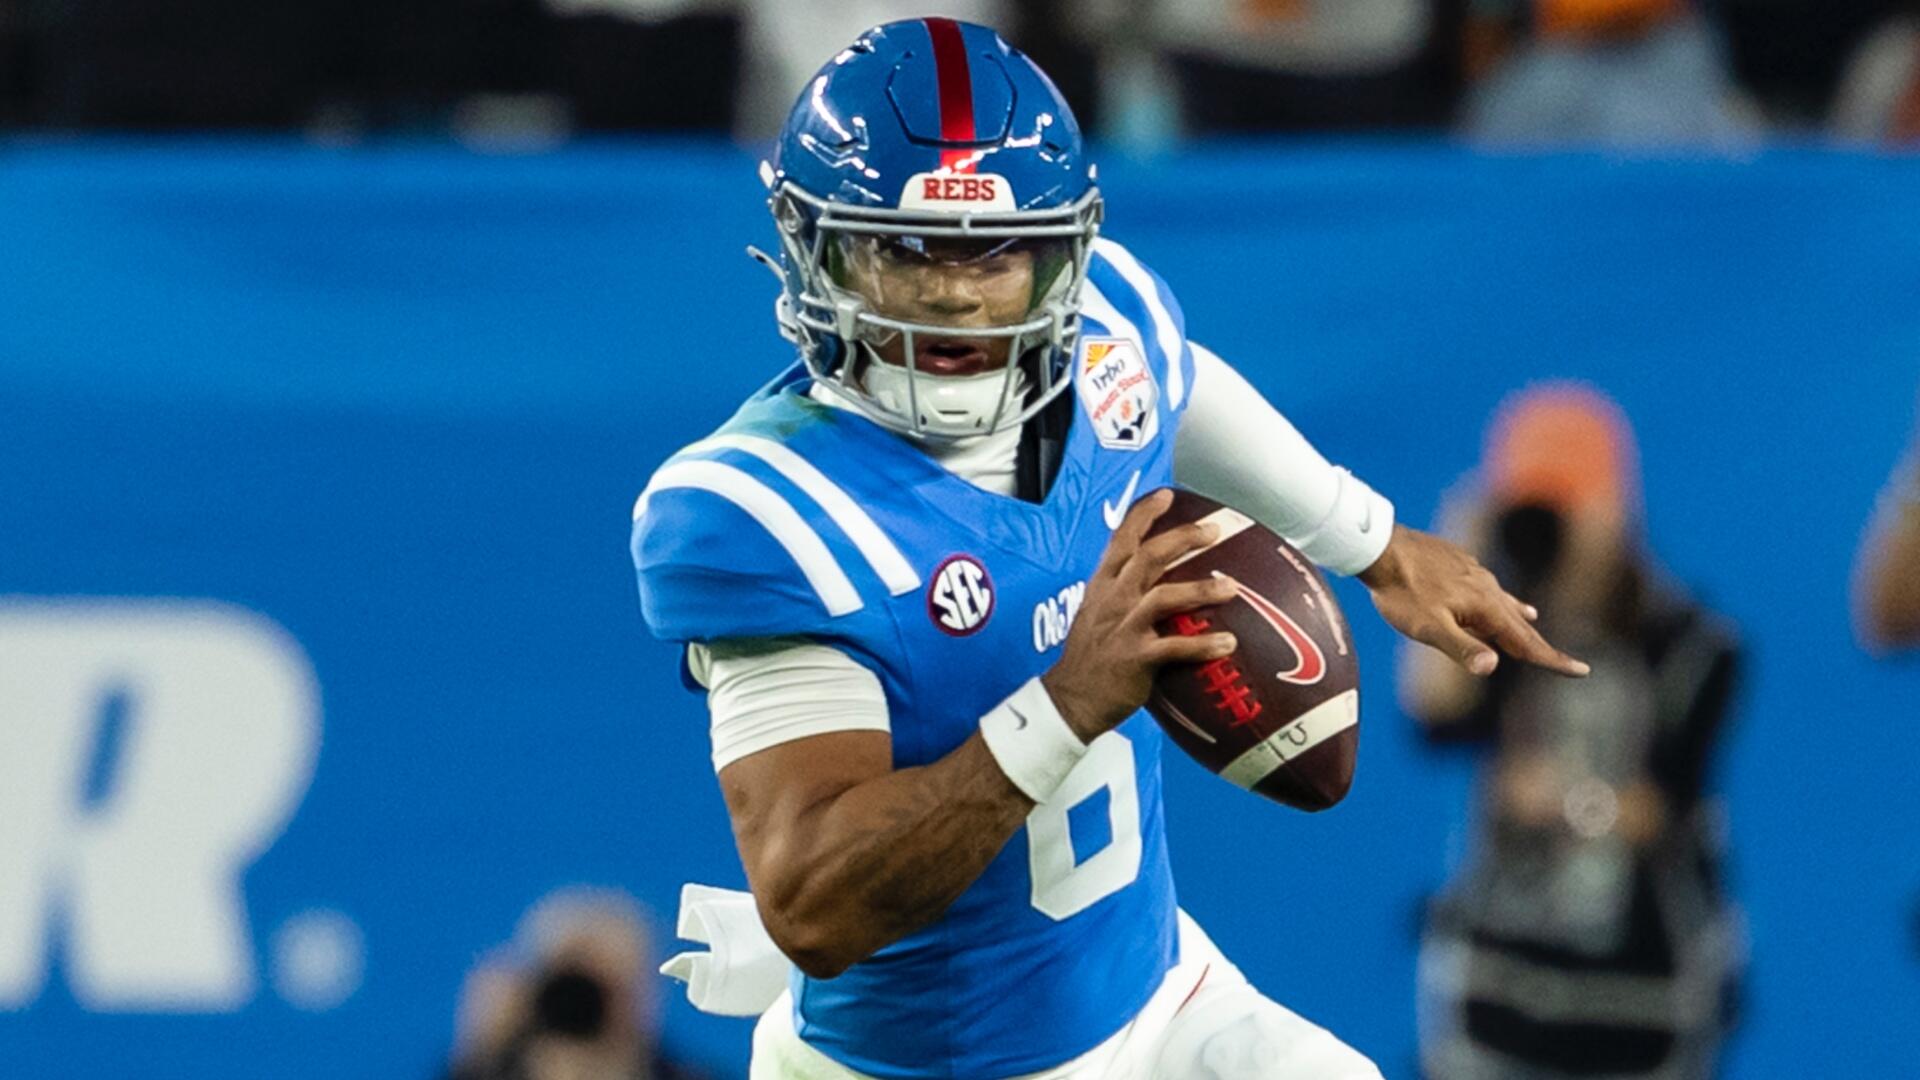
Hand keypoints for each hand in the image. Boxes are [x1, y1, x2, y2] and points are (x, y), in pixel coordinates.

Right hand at [1042, 489, 1238, 741]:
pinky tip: (1228, 642)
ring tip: (1230, 587)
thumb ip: (1122, 594)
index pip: (1120, 540)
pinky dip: (1203, 644)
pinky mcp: (1135, 658)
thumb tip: (1156, 580)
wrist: (1070, 700)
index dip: (1143, 515)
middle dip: (1183, 539)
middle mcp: (1112, 601)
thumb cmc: (1090, 659)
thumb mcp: (1096, 614)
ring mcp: (1123, 628)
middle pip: (1148, 557)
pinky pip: (1175, 648)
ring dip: (1200, 589)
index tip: (1166, 495)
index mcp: (1102, 587)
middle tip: (1212, 531)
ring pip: (1164, 597)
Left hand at [1360, 524, 1588, 677]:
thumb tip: (1493, 667)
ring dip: (1516, 618)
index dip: (1552, 659)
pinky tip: (1490, 593)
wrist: (1380, 548)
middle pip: (1518, 624)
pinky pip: (1484, 587)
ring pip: (1500, 601)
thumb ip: (1461, 647)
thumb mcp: (1428, 628)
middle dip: (1539, 645)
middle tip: (1565, 663)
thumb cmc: (1401, 592)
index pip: (1525, 641)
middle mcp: (1485, 588)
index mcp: (1484, 606)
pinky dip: (1493, 597)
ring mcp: (1472, 574)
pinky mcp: (1457, 565)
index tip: (1581, 671)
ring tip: (1532, 622)